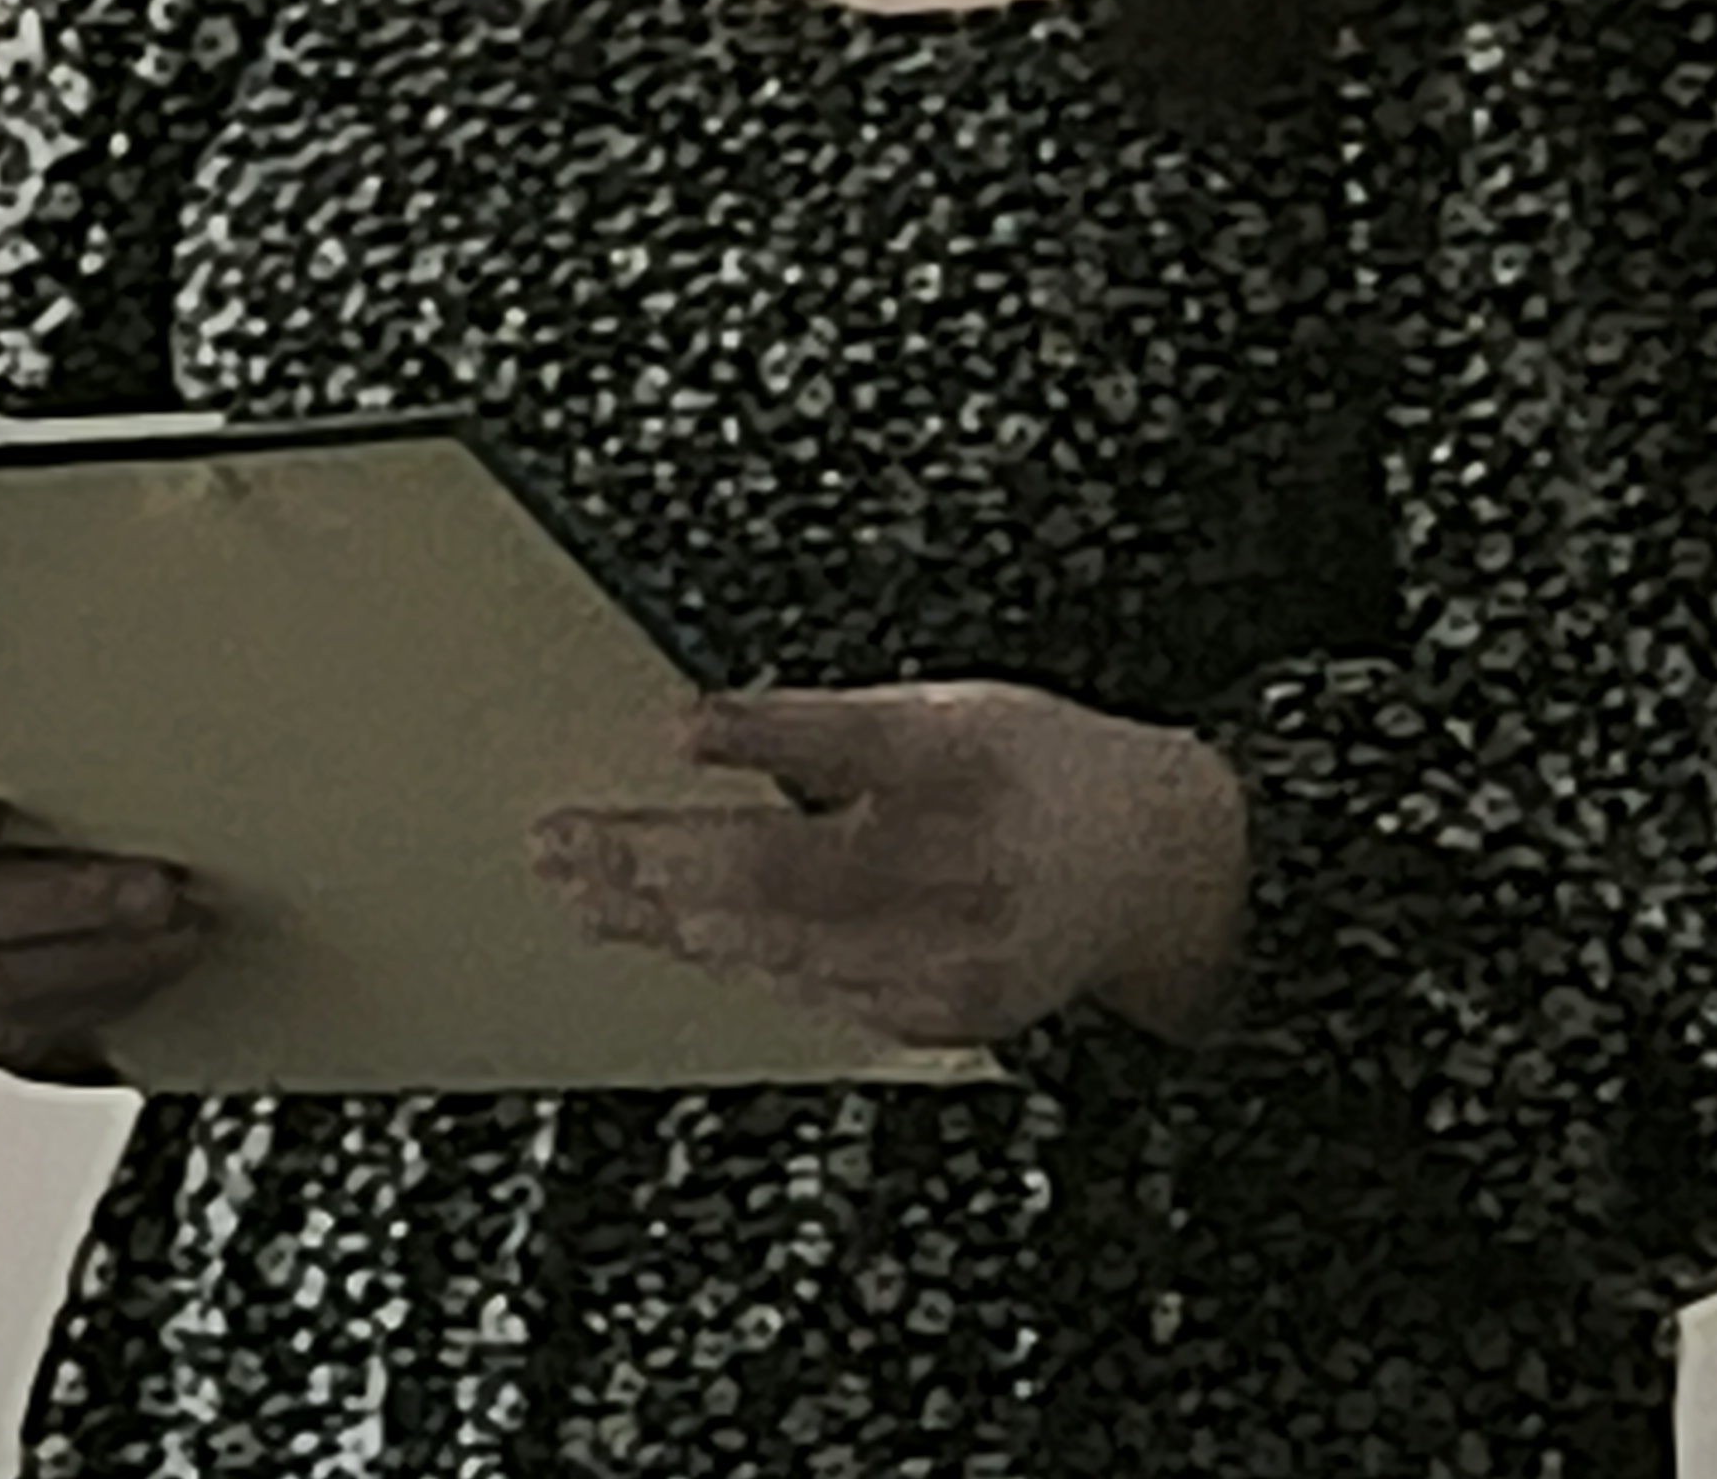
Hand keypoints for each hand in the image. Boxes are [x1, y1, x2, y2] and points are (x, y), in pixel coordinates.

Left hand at [530, 681, 1247, 1051]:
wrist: (1153, 867)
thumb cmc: (1036, 768)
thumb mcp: (954, 704)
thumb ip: (839, 724)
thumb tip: (713, 730)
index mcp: (965, 759)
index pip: (851, 741)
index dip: (762, 733)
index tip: (678, 727)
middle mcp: (959, 863)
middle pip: (785, 867)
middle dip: (656, 859)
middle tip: (564, 842)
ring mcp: (950, 953)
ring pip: (780, 943)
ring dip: (669, 921)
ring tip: (587, 894)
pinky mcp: (941, 1012)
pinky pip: (815, 986)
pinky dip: (743, 957)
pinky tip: (680, 935)